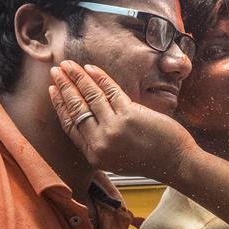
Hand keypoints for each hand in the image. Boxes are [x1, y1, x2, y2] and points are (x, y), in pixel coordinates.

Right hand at [48, 60, 195, 181]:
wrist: (175, 163)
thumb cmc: (150, 159)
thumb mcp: (117, 158)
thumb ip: (100, 141)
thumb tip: (89, 116)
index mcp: (94, 155)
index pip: (69, 125)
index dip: (60, 105)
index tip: (53, 90)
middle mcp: (100, 143)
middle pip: (76, 108)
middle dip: (64, 86)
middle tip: (55, 71)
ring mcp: (114, 128)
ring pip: (90, 97)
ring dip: (77, 77)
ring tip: (68, 65)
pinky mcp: (129, 115)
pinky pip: (110, 91)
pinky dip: (99, 77)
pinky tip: (91, 68)